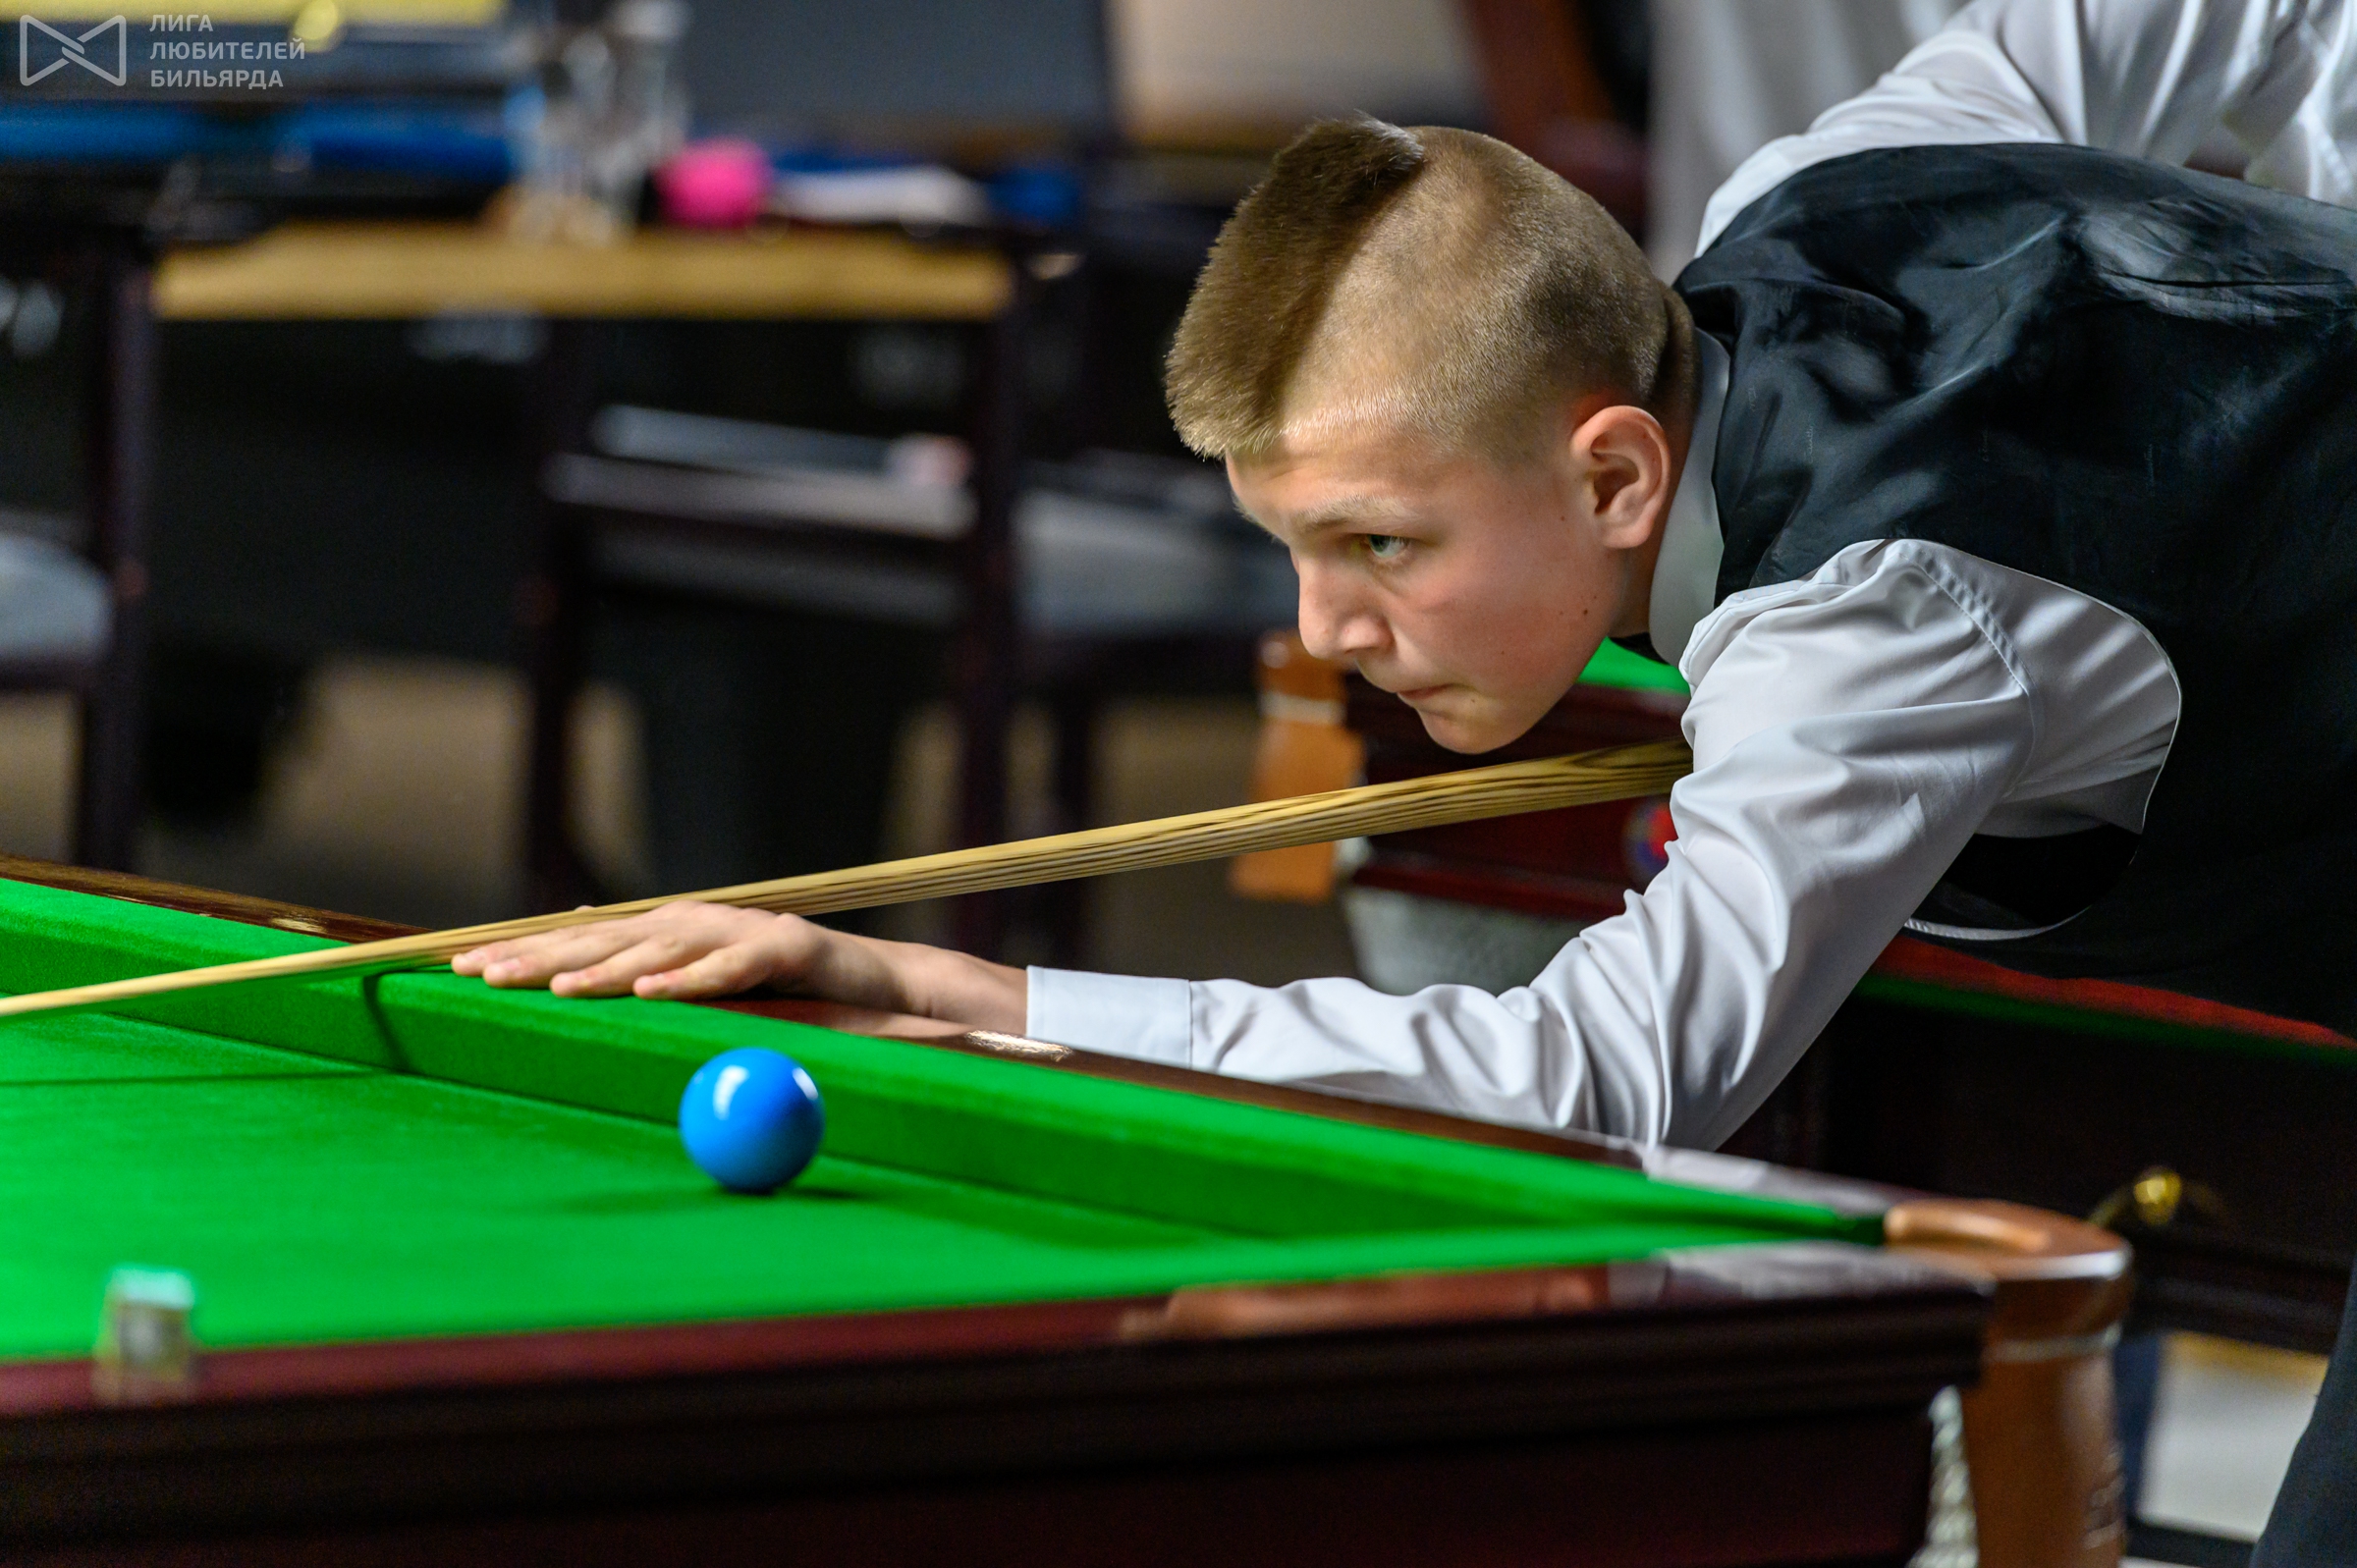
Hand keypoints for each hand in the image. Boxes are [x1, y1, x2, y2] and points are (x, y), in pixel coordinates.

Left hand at [449, 900, 1027, 1031]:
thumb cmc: (783, 995)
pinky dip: (692, 980)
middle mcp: (693, 923)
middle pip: (604, 941)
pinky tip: (655, 993)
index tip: (458, 971)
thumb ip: (645, 981)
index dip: (521, 953)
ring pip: (660, 950)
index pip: (579, 944)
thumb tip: (574, 972)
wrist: (878, 986)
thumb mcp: (701, 991)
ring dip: (605, 971)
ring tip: (558, 992)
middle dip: (539, 959)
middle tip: (484, 979)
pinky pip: (732, 967)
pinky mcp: (786, 948)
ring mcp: (740, 932)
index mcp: (664, 935)